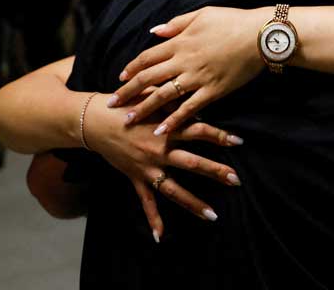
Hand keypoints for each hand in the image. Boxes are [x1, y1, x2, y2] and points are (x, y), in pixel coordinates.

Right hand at [83, 96, 242, 240]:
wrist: (94, 121)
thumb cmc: (125, 105)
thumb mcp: (149, 96)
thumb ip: (171, 100)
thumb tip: (192, 102)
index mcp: (166, 129)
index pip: (199, 131)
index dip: (219, 136)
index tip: (239, 141)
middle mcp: (159, 150)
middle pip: (192, 163)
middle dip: (215, 171)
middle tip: (236, 180)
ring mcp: (147, 167)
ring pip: (174, 189)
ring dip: (194, 203)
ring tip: (213, 215)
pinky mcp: (135, 177)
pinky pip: (146, 201)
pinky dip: (153, 218)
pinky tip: (161, 236)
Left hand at [111, 7, 267, 133]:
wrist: (260, 35)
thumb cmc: (232, 21)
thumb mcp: (201, 14)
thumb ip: (176, 23)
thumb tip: (155, 32)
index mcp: (180, 41)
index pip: (148, 56)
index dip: (132, 68)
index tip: (121, 79)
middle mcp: (184, 60)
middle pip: (148, 78)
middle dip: (128, 92)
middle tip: (111, 104)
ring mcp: (197, 77)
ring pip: (163, 95)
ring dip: (144, 108)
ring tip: (129, 120)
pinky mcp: (213, 90)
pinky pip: (189, 108)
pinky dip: (174, 120)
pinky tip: (162, 131)